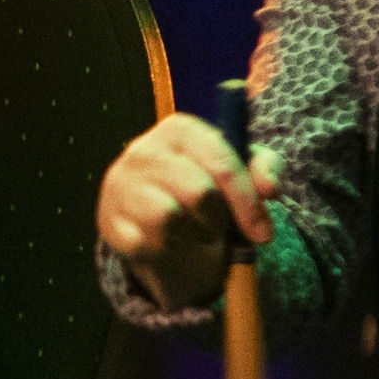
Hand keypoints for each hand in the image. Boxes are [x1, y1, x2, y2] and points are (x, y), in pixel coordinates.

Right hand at [96, 115, 280, 311]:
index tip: (263, 233)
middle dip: (219, 219)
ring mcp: (121, 185)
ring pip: (170, 219)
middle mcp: (144, 150)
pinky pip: (148, 244)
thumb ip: (261, 169)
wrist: (149, 212)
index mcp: (179, 129)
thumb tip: (269, 188)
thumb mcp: (236, 169)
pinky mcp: (109, 220)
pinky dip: (167, 250)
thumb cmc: (201, 183)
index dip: (247, 200)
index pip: (221, 160)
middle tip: (220, 228)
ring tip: (194, 230)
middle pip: (199, 193)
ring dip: (192, 234)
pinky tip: (168, 242)